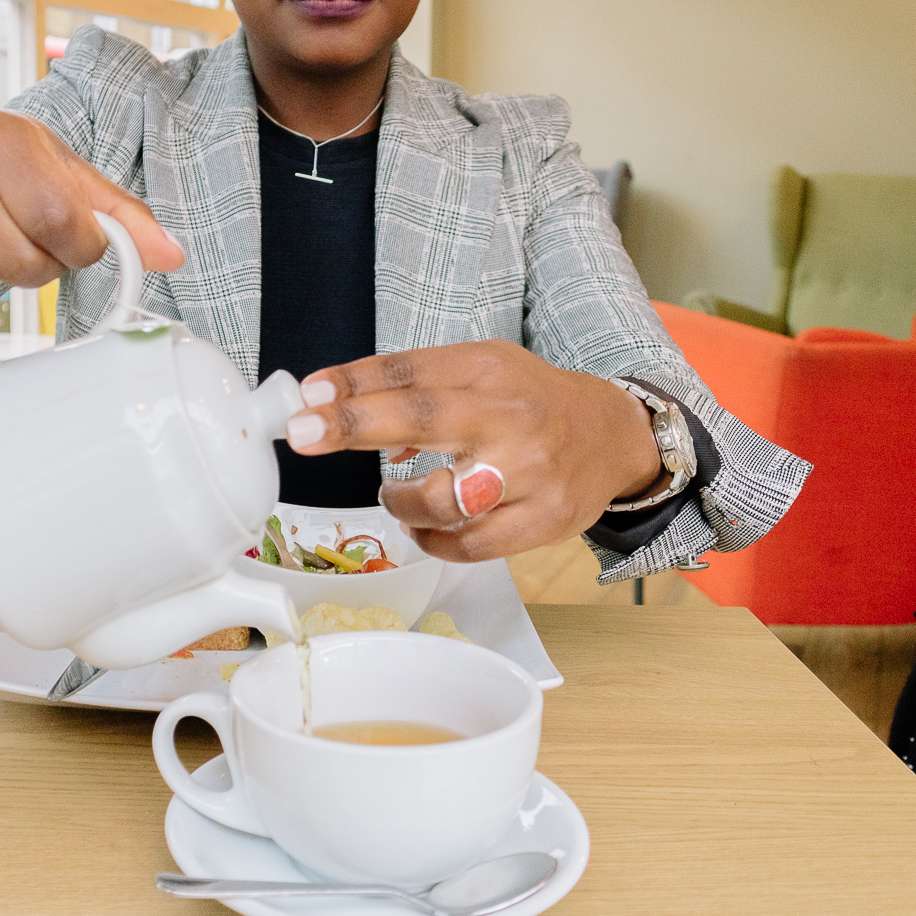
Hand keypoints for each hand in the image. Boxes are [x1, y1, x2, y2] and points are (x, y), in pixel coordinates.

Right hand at [0, 111, 183, 326]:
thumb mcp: (64, 182)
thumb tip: (170, 255)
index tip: (71, 244)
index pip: (59, 216)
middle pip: (16, 258)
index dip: (77, 248)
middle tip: (18, 248)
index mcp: (0, 132)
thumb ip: (120, 218)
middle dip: (32, 269)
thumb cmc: (2, 182)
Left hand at [285, 341, 662, 561]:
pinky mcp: (543, 521)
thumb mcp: (479, 370)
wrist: (612, 436)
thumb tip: (333, 402)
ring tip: (394, 496)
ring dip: (400, 502)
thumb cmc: (529, 403)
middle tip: (303, 431)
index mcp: (490, 370)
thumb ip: (414, 384)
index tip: (308, 393)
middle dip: (355, 424)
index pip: (413, 370)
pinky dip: (432, 541)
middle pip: (424, 419)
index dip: (356, 382)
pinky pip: (470, 545)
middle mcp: (510, 416)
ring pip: (444, 498)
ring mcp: (530, 472)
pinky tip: (422, 528)